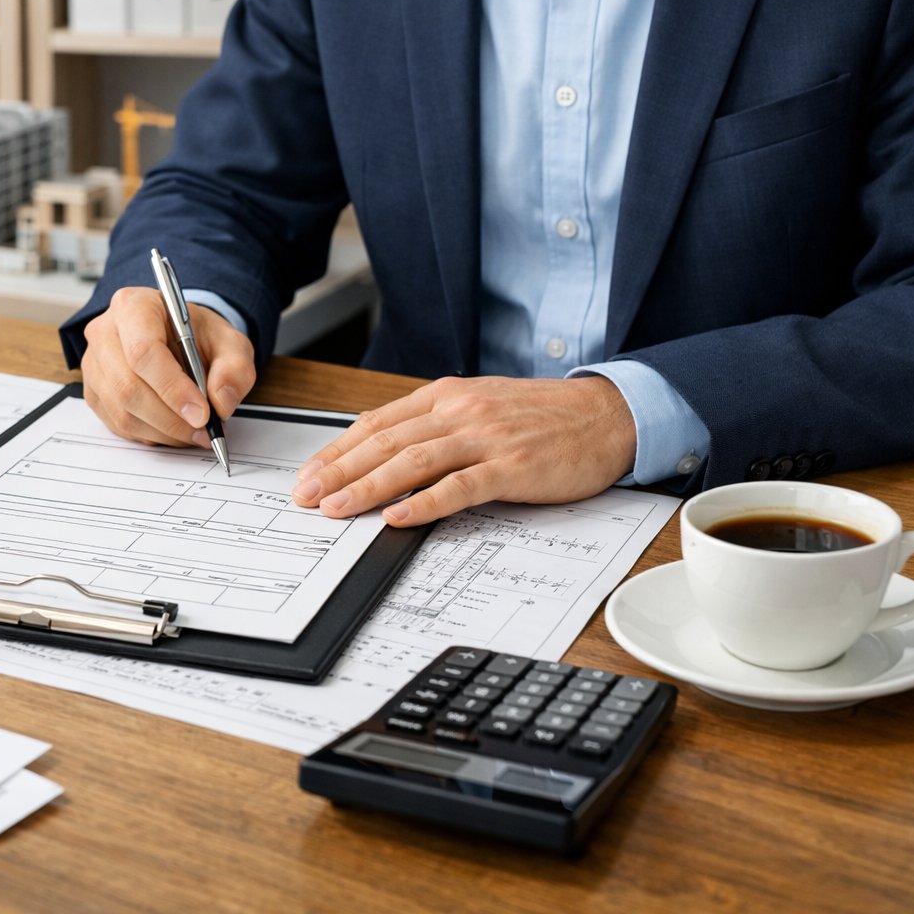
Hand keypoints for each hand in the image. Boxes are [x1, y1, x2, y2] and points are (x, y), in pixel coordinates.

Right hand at [81, 287, 256, 446]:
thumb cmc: (197, 336)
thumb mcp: (229, 342)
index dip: (172, 388)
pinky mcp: (93, 392)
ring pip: (123, 412)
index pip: (144, 351)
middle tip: (203, 431)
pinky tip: (173, 429)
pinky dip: (151, 435)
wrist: (178, 338)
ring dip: (164, 431)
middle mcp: (105, 332)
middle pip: (129, 386)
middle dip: (171, 418)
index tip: (201, 414)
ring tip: (194, 432)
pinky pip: (118, 425)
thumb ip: (234, 368)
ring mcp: (94, 364)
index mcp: (134, 306)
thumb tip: (222, 402)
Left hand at [291, 376, 636, 525]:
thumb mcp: (479, 407)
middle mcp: (460, 411)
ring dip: (368, 487)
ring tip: (336, 509)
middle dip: (338, 471)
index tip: (308, 475)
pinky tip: (398, 518)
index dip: (337, 451)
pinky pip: (460, 486)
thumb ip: (433, 425)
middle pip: (385, 442)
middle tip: (306, 497)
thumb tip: (382, 449)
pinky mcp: (512, 466)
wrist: (607, 414)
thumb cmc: (542, 417)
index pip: (377, 424)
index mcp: (446, 396)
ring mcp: (486, 437)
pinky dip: (425, 503)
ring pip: (413, 462)